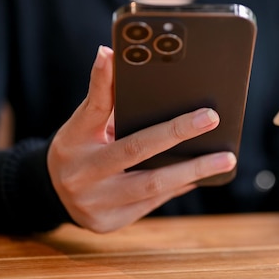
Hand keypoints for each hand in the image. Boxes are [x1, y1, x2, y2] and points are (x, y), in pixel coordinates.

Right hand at [47, 46, 235, 232]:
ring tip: (225, 158)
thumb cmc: (78, 148)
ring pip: (152, 186)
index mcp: (73, 140)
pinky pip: (154, 202)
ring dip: (193, 171)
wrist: (53, 195)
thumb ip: (102, 96)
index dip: (111, 84)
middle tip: (212, 118)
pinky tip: (203, 175)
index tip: (128, 60)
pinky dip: (179, 186)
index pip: (97, 107)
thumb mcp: (83, 123)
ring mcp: (96, 203)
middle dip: (177, 133)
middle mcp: (81, 174)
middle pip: (135, 149)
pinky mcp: (110, 223)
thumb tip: (110, 54)